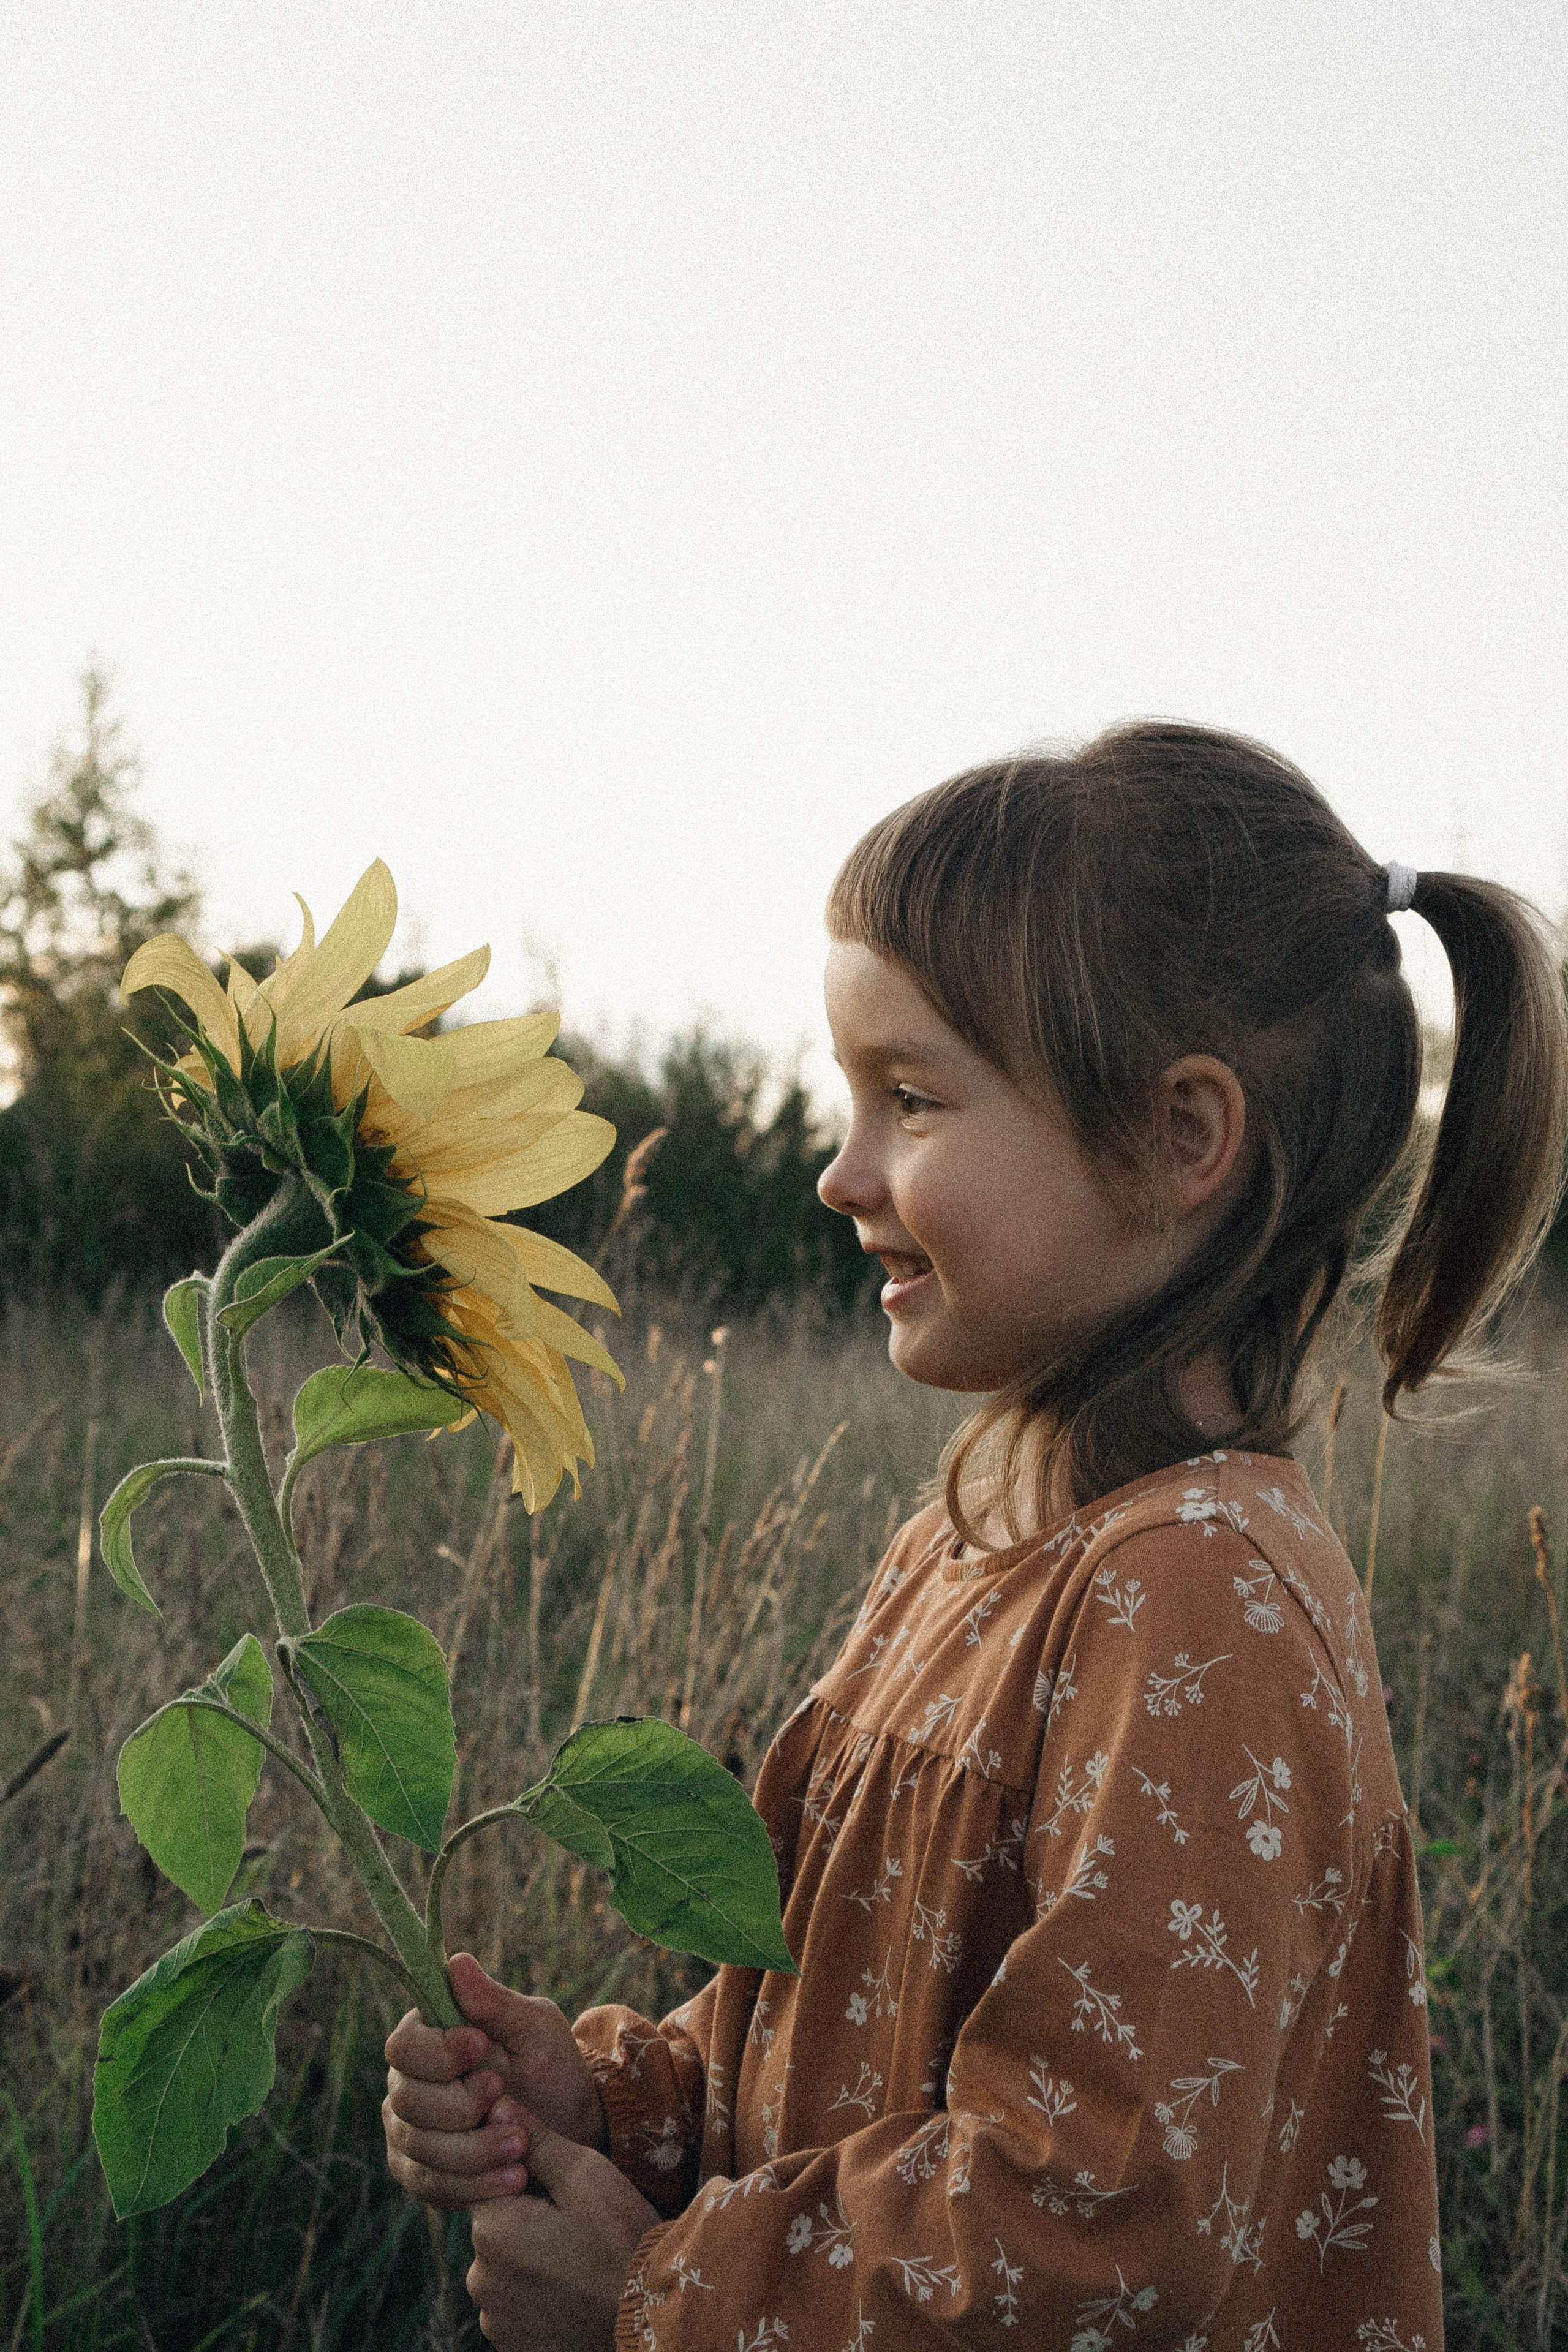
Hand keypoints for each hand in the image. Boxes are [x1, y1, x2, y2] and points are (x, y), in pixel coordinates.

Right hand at [383, 1951, 607, 2208]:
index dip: (437, 2053)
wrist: (568, 2130)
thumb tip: (456, 1963)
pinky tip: (513, 2179)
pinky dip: (471, 2186)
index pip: (404, 2046)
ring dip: (473, 2151)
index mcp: (429, 2037)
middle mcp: (408, 2083)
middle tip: (510, 2108)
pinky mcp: (420, 2172)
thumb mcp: (536, 2030)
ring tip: (522, 2147)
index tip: (481, 2047)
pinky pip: (428, 2185)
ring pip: (418, 2148)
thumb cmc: (551, 2069)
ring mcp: (408, 2130)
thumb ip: (496, 2003)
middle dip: (461, 2109)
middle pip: (407, 2101)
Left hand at [466, 2112, 659, 2349]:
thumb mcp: (584, 2174)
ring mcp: (494, 2320)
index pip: (484, 2181)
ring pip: (503, 2268)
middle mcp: (480, 2279)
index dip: (520, 2174)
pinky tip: (571, 2290)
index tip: (557, 2185)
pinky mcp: (510, 2348)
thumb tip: (494, 2105)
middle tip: (575, 2224)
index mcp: (492, 2230)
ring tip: (577, 2260)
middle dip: (524, 2218)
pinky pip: (513, 2306)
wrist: (654, 2315)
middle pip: (492, 2227)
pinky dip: (535, 2296)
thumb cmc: (623, 2237)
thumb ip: (532, 2139)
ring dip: (528, 2259)